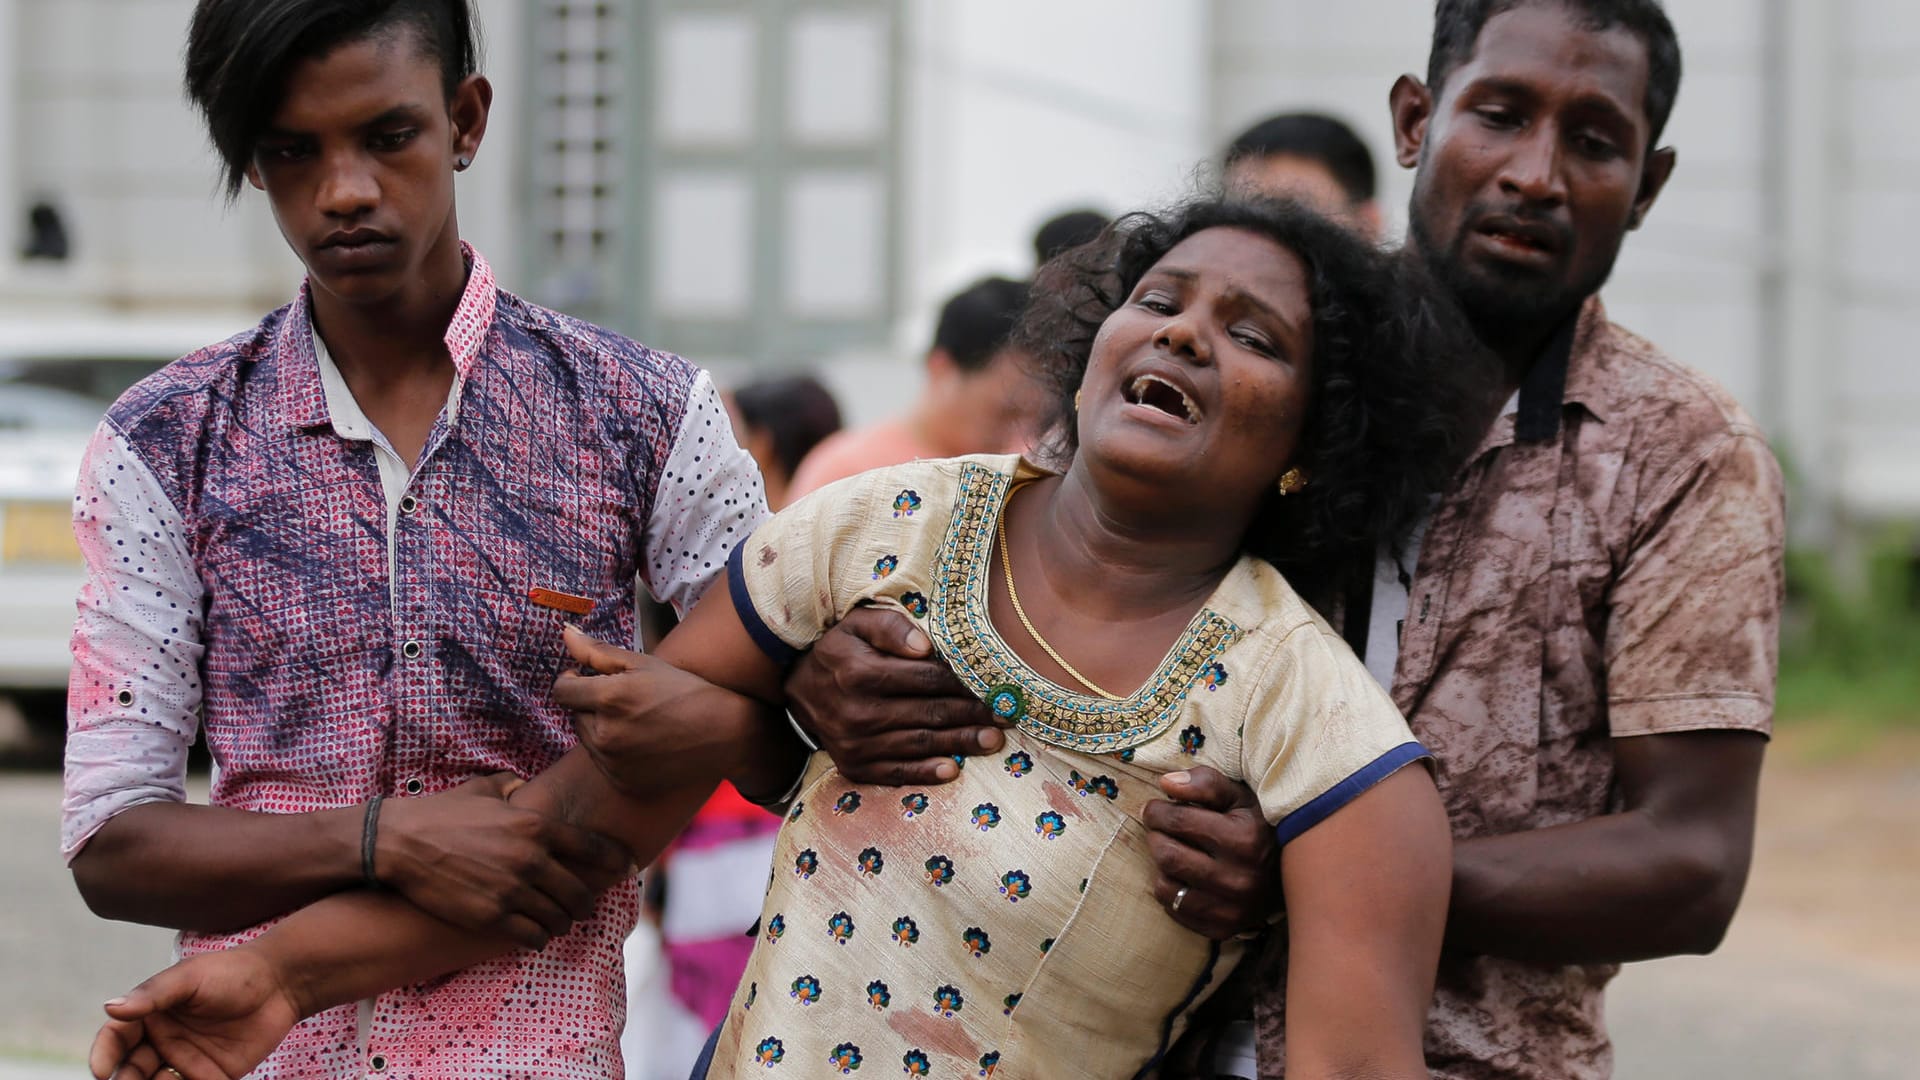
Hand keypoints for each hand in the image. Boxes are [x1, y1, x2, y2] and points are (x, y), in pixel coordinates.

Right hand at [89, 949, 300, 1079]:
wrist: (282, 983)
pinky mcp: (211, 1077)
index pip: (117, 1038)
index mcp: (151, 1014)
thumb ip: (153, 994)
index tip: (101, 1070)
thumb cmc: (232, 972)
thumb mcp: (190, 977)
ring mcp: (185, 1060)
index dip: (104, 1054)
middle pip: (131, 1069)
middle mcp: (163, 1040)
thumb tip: (110, 1007)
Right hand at [377, 771, 630, 949]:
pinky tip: (535, 934)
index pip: (594, 848)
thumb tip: (524, 786)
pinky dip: (538, 937)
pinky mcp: (491, 917)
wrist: (399, 843)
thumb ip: (513, 787)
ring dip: (562, 922)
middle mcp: (531, 859)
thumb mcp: (484, 789)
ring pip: (558, 918)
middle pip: (579, 891)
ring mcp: (512, 891)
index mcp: (536, 826)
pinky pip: (532, 936)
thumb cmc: (441, 812)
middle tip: (585, 906)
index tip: (628, 867)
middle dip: (586, 901)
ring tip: (559, 922)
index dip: (617, 860)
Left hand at [555, 625, 743, 796]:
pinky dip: (615, 753)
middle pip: (574, 716)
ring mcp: (613, 763)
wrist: (725, 735)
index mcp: (609, 699)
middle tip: (627, 701)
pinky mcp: (622, 783)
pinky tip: (644, 743)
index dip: (572, 681)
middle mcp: (606, 735)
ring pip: (587, 740)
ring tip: (638, 722)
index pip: (561, 691)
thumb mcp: (645, 664)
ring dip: (601, 729)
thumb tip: (565, 633)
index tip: (588, 679)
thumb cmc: (686, 691)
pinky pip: (603, 763)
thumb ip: (598, 651)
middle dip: (591, 706)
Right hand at [785, 607, 1002, 785]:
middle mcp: (857, 711)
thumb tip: (927, 646)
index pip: (926, 679)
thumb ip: (891, 628)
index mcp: (859, 672)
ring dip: (960, 743)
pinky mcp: (853, 766)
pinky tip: (953, 770)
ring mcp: (854, 743)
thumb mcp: (857, 624)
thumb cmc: (838, 650)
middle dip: (973, 715)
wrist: (795, 690)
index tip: (996, 686)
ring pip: (919, 744)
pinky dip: (925, 773)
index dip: (964, 683)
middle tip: (1007, 716)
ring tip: (994, 741)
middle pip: (929, 713)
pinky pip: (895, 772)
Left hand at [1141, 767, 1280, 940]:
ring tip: (1173, 851)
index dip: (1157, 811)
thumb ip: (1205, 783)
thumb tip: (1165, 784)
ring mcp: (1231, 909)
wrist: (1295, 875)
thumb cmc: (1259, 826)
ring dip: (1161, 865)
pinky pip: (1174, 910)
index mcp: (1244, 840)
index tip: (1155, 808)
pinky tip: (1185, 876)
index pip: (1178, 821)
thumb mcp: (1240, 797)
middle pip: (1167, 855)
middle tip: (1161, 828)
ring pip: (1165, 887)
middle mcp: (1238, 879)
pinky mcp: (1222, 929)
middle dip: (1156, 836)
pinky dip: (1171, 890)